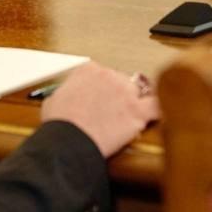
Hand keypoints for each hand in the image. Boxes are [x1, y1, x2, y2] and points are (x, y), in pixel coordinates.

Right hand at [42, 62, 157, 157]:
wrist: (69, 141)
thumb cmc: (60, 124)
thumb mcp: (54, 100)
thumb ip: (67, 93)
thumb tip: (67, 98)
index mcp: (88, 70)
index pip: (102, 73)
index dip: (103, 88)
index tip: (102, 98)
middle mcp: (109, 75)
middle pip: (122, 81)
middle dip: (119, 96)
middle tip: (113, 112)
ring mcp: (126, 92)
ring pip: (139, 92)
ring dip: (135, 104)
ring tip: (127, 118)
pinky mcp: (137, 111)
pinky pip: (156, 107)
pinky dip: (157, 111)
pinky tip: (154, 116)